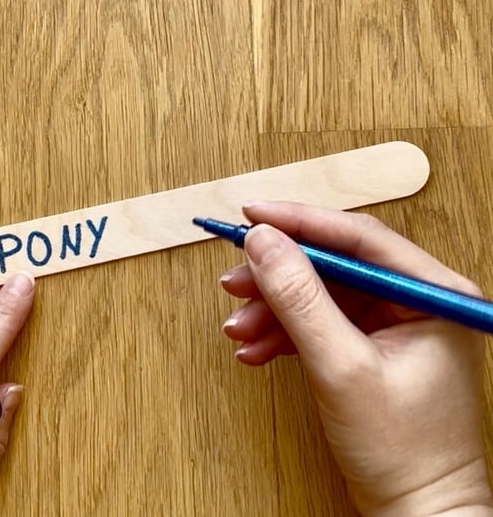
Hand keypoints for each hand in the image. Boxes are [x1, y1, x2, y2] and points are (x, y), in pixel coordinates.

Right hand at [220, 202, 492, 516]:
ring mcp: (396, 324)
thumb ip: (299, 299)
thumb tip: (262, 241)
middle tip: (234, 279)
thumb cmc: (403, 453)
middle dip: (279, 276)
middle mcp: (418, 300)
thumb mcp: (342, 368)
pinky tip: (256, 349)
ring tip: (238, 328)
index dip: (300, 222)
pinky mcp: (373, 345)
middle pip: (334, 264)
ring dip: (274, 309)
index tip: (252, 216)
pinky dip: (285, 334)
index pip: (359, 237)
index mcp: (435, 293)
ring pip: (321, 294)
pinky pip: (321, 322)